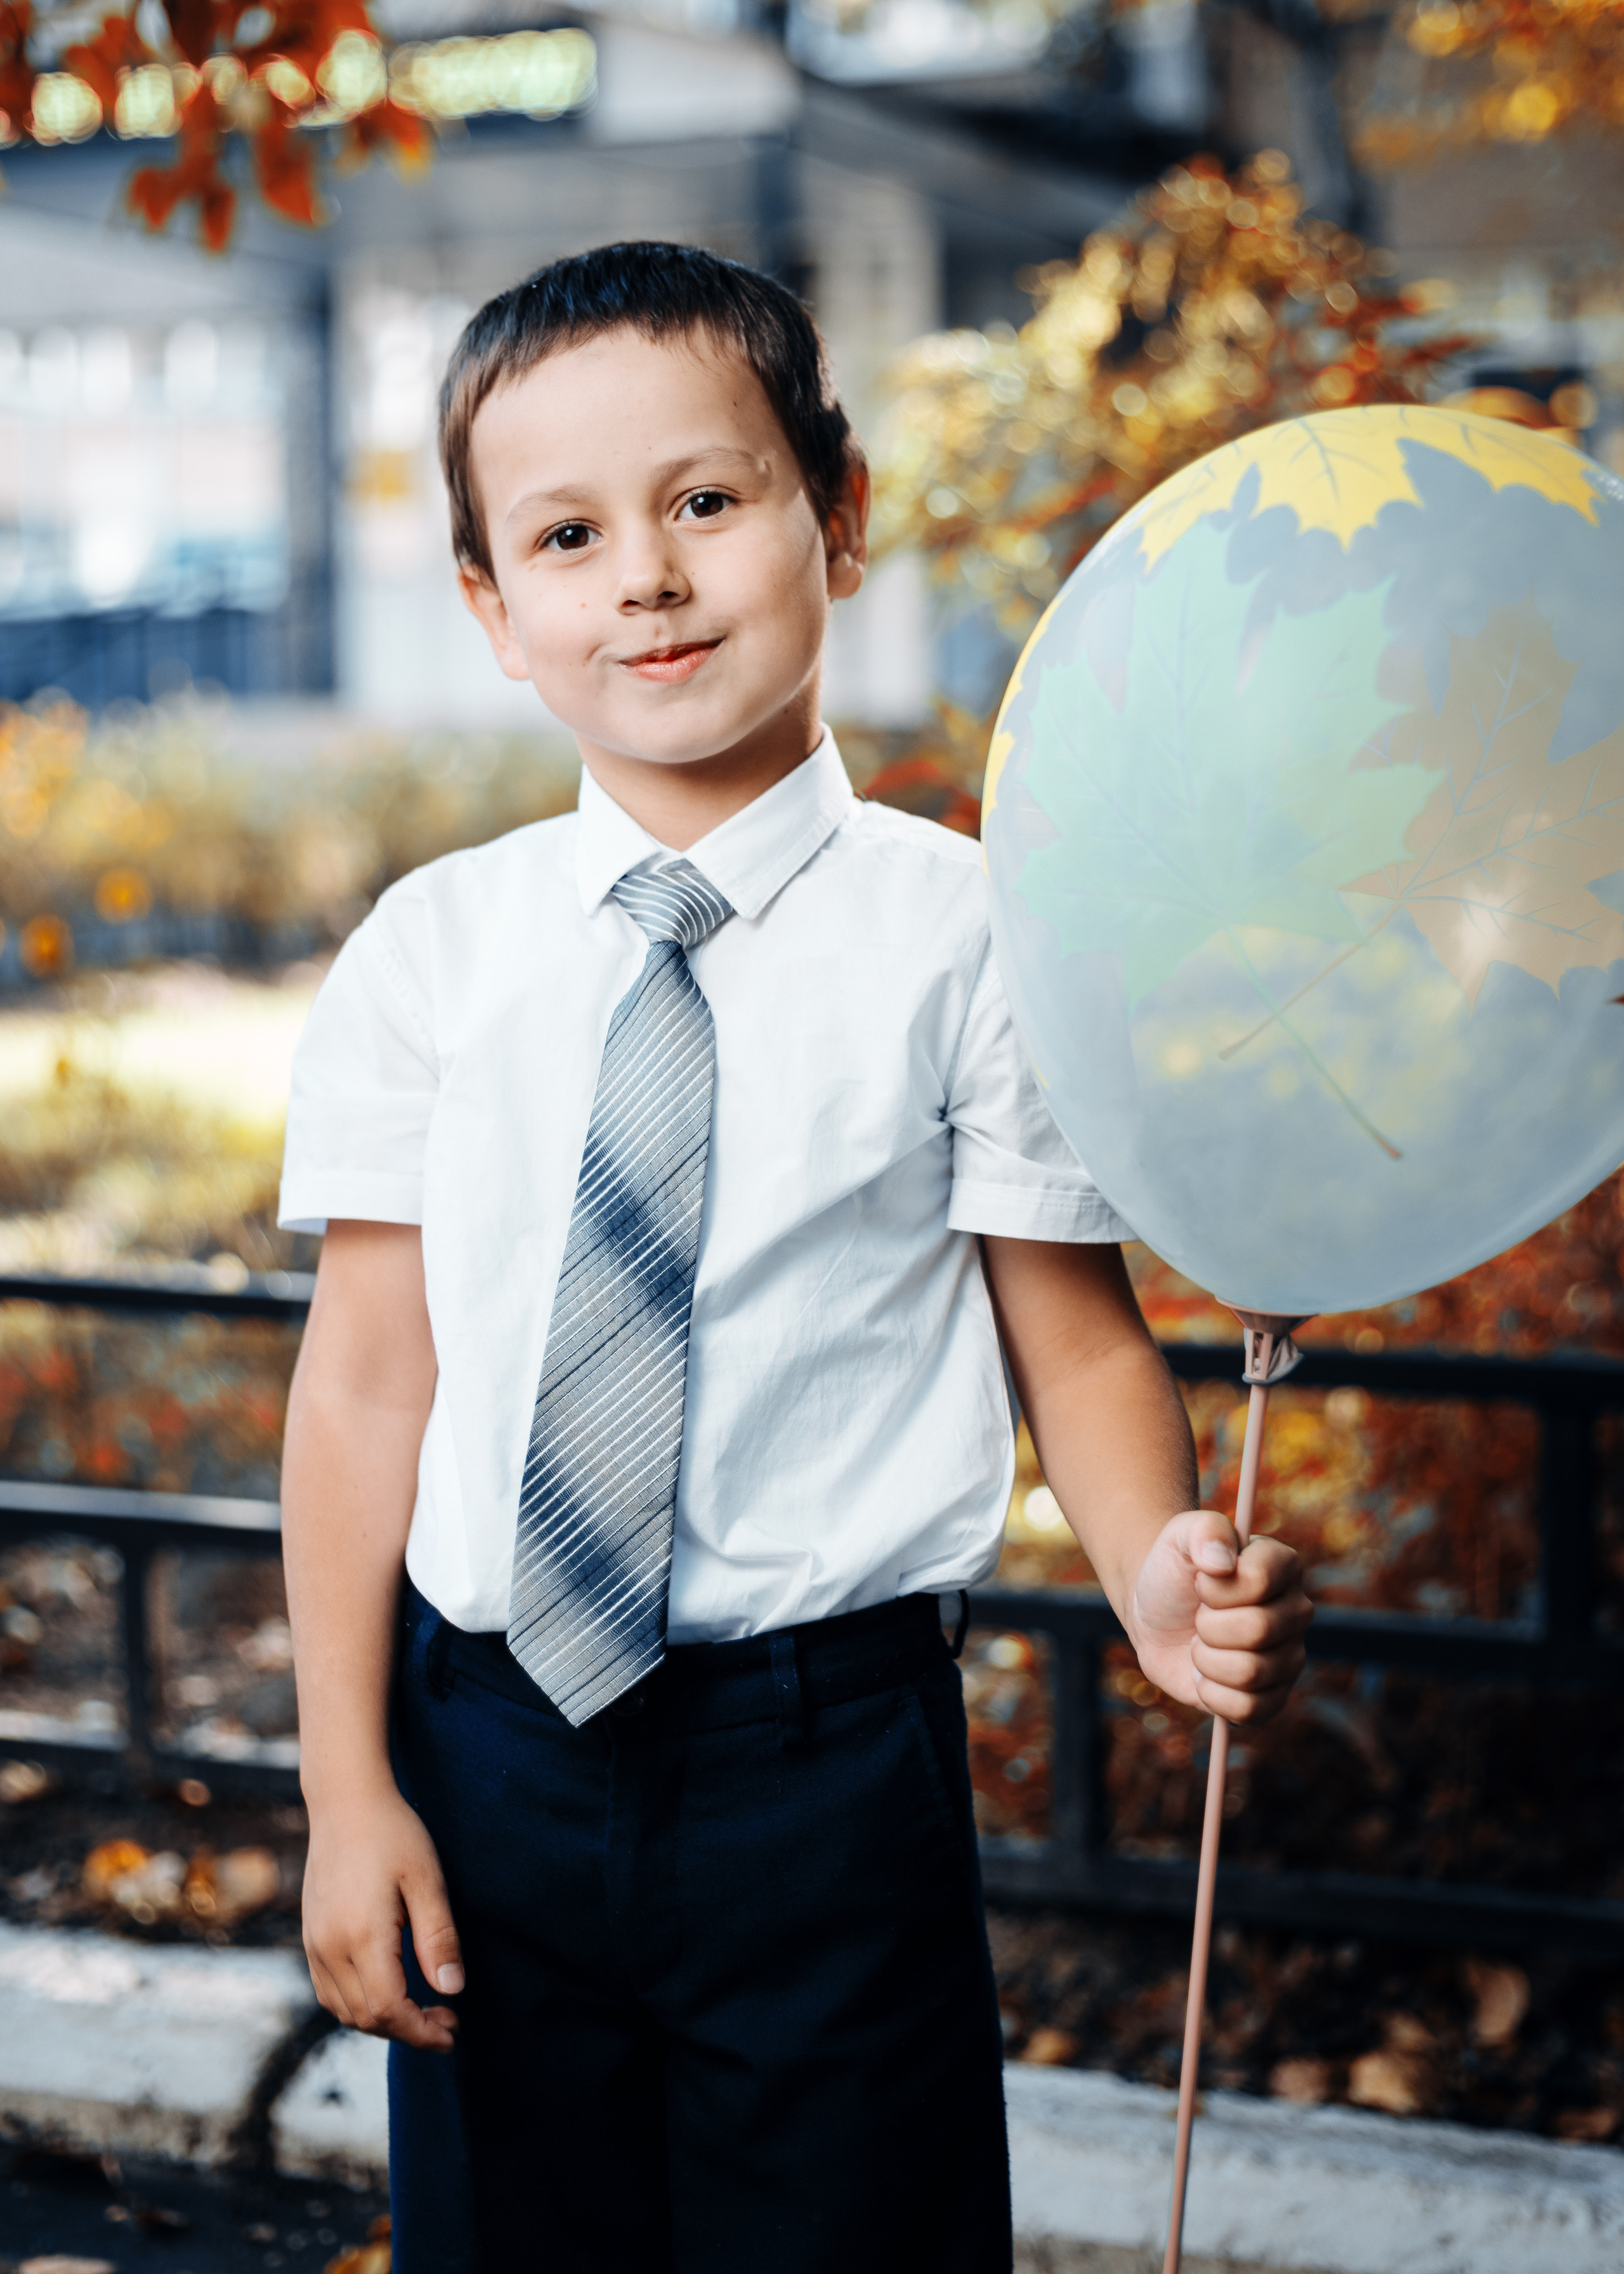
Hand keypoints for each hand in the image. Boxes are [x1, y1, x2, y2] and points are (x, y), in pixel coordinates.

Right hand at [301, 1782, 464, 2051]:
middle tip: (446, 2021)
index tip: (452, 2031)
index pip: (389, 2010)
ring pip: (344, 2011)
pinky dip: (358, 2005)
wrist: (345, 1801)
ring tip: (421, 2010)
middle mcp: (330, 1947)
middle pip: (366, 2018)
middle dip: (408, 2031)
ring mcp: (314, 1944)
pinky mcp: (309, 1937)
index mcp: (361, 1935)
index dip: (421, 2031)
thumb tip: (452, 1990)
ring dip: (382, 2022)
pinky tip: (387, 1991)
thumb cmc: (393, 1833)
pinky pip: (329, 1992)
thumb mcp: (427, 1879)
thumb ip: (438, 1938)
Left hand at [1126, 1510, 1311, 1723]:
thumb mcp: (1179, 1535)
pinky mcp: (1273, 1697)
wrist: (1155, 1614)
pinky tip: (1204, 1675)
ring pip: (1250, 1672)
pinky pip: (1249, 1709)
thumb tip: (1222, 1562)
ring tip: (1200, 1643)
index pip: (1259, 1580)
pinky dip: (1212, 1694)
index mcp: (1284, 1566)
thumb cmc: (1173, 1569)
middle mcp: (1296, 1612)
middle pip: (1258, 1629)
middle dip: (1208, 1625)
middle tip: (1199, 1616)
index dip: (1215, 1586)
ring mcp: (1289, 1658)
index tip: (1201, 1580)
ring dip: (1206, 1659)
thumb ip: (1203, 1531)